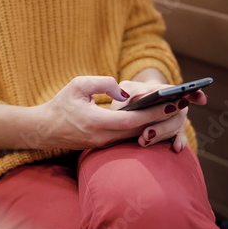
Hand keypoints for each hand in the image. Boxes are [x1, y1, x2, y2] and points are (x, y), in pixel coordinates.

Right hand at [28, 76, 186, 149]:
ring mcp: (103, 144)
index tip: (173, 103)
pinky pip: (127, 138)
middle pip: (140, 130)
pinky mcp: (103, 145)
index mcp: (96, 122)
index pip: (132, 120)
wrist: (44, 129)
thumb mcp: (78, 85)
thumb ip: (103, 83)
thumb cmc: (60, 104)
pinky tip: (155, 119)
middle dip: (162, 118)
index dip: (155, 112)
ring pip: (135, 136)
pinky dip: (142, 128)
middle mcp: (102, 137)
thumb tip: (124, 92)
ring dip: (155, 124)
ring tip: (173, 109)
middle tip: (183, 104)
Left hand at [111, 80, 207, 151]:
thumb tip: (124, 100)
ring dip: (160, 135)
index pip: (185, 90)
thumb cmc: (131, 95)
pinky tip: (176, 148)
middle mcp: (177, 106)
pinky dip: (178, 143)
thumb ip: (125, 92)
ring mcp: (177, 121)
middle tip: (145, 133)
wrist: (134, 108)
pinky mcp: (174, 134)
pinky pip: (179, 139)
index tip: (201, 98)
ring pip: (173, 128)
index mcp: (169, 91)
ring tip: (143, 140)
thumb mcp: (128, 89)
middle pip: (176, 115)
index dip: (195, 93)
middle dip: (160, 125)